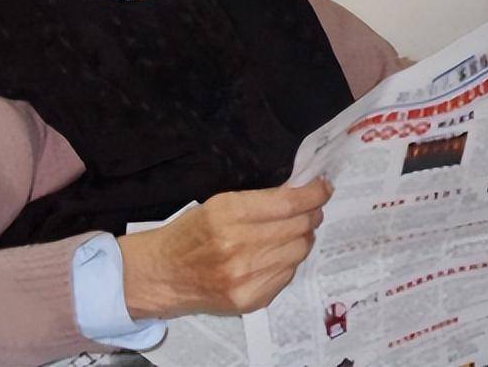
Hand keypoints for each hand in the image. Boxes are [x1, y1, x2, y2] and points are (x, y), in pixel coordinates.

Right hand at [118, 178, 330, 318]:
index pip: (288, 203)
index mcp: (227, 214)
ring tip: (295, 231)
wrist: (164, 274)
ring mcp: (245, 277)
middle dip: (311, 214)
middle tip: (311, 209)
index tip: (323, 187)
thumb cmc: (190, 233)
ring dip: (303, 237)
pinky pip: (287, 274)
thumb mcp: (218, 204)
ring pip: (298, 251)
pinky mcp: (250, 299)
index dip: (313, 194)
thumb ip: (258, 200)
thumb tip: (298, 191)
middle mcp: (238, 246)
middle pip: (299, 227)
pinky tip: (276, 254)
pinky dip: (289, 260)